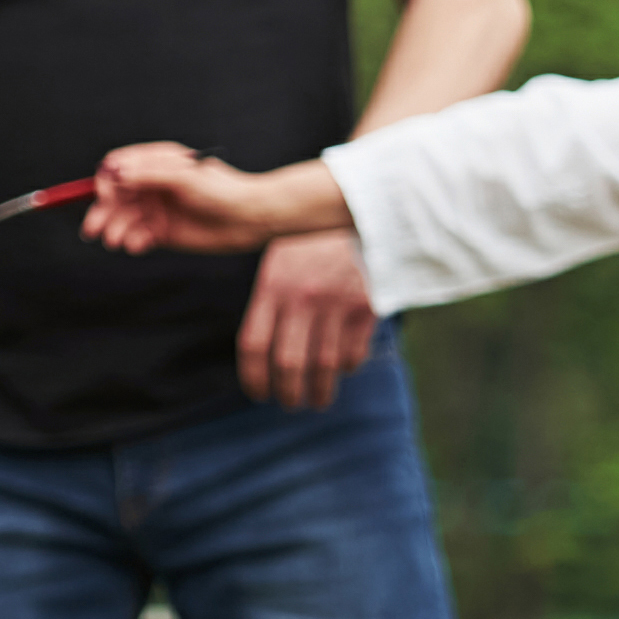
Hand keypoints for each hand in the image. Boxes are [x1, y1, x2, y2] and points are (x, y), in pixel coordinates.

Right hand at [86, 141, 332, 254]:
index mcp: (157, 162)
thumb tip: (113, 173)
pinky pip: (137, 236)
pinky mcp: (162, 231)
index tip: (106, 196)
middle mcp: (152, 184)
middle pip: (115, 196)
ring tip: (116, 242)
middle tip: (93, 229)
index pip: (118, 166)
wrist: (249, 219)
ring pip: (123, 218)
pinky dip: (132, 241)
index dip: (107, 181)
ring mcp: (156, 208)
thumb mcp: (184, 178)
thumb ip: (148, 175)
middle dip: (102, 212)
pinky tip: (138, 245)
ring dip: (115, 229)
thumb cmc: (221, 191)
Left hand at [239, 232, 379, 408]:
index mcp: (274, 285)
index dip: (253, 378)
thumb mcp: (281, 257)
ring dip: (319, 392)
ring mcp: (335, 304)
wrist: (363, 215)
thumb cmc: (315, 241)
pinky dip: (348, 367)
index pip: (254, 345)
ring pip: (324, 366)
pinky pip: (354, 353)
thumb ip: (269, 297)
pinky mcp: (365, 308)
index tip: (258, 393)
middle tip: (289, 403)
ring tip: (316, 401)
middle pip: (288, 364)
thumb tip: (257, 349)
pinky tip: (343, 368)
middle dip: (287, 393)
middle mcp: (302, 298)